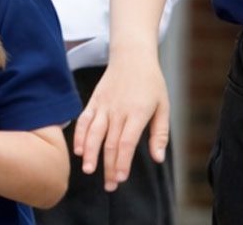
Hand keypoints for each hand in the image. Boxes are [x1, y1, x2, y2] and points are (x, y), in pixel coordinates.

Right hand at [71, 54, 168, 190]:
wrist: (133, 56)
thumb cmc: (151, 84)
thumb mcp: (163, 106)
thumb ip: (159, 134)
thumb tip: (157, 158)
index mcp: (137, 112)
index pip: (126, 142)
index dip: (122, 162)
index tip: (120, 178)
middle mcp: (118, 110)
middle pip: (110, 143)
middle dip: (109, 166)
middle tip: (109, 186)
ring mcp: (104, 105)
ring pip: (93, 133)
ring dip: (90, 153)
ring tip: (88, 170)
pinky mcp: (94, 101)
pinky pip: (84, 120)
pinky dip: (79, 135)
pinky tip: (78, 151)